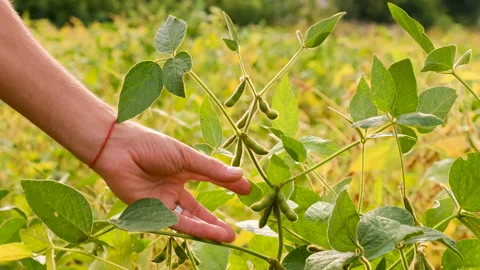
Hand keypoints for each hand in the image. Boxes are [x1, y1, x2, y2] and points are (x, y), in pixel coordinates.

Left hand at [93, 121, 250, 242]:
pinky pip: (176, 222)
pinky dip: (194, 228)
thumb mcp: (187, 157)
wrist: (119, 149)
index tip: (247, 190)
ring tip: (228, 236)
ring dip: (208, 228)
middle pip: (197, 207)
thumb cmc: (151, 145)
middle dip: (215, 218)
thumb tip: (239, 174)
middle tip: (236, 227)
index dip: (228, 185)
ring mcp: (162, 200)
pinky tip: (211, 233)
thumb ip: (211, 170)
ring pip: (189, 218)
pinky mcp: (151, 211)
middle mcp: (173, 186)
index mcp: (182, 168)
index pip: (210, 179)